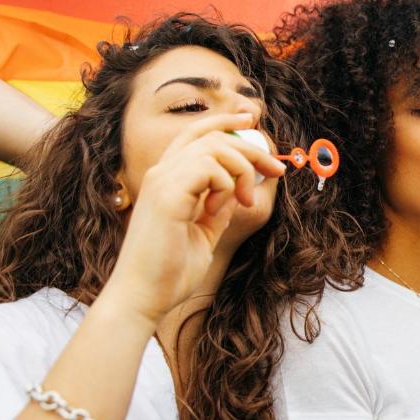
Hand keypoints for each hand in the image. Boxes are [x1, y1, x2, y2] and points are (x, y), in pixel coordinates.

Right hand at [103, 113, 286, 323]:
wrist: (143, 297)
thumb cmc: (169, 272)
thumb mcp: (205, 232)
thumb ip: (218, 207)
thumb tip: (239, 187)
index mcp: (167, 179)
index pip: (196, 134)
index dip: (225, 121)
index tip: (253, 123)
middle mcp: (161, 173)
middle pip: (212, 135)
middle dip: (251, 147)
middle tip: (276, 169)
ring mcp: (162, 181)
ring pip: (214, 147)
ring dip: (242, 170)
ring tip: (244, 201)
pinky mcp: (167, 194)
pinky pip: (209, 168)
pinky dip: (226, 185)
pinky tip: (218, 210)